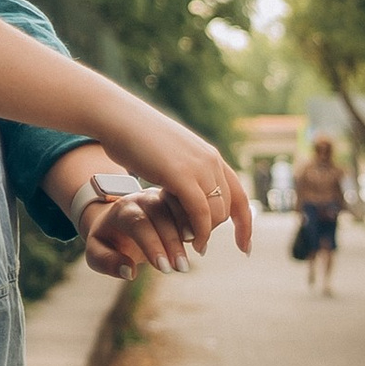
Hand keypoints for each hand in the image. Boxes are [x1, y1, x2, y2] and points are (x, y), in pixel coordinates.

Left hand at [61, 156, 193, 277]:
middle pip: (161, 214)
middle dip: (173, 242)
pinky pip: (189, 206)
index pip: (138, 223)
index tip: (164, 269)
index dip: (152, 245)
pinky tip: (200, 244)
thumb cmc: (107, 239)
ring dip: (190, 230)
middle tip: (181, 268)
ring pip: (179, 206)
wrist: (117, 219)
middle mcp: (142, 198)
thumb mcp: (96, 252)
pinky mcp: (175, 199)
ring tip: (196, 254)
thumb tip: (129, 272)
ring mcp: (160, 196)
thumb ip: (107, 262)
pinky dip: (197, 223)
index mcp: (122, 209)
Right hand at [97, 107, 253, 257]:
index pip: (238, 194)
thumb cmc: (136, 138)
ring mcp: (198, 167)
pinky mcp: (182, 176)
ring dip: (206, 233)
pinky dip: (200, 232)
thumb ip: (182, 170)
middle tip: (198, 244)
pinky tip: (192, 242)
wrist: (119, 119)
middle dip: (216, 230)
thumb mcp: (169, 155)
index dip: (244, 222)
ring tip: (192, 244)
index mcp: (209, 156)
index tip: (245, 246)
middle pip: (227, 207)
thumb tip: (183, 185)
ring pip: (216, 212)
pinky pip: (200, 212)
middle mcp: (211, 160)